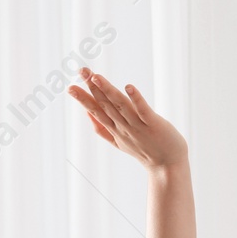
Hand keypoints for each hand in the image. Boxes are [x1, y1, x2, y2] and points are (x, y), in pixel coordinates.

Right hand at [67, 68, 186, 169]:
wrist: (167, 167)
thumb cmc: (144, 151)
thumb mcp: (118, 142)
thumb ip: (102, 129)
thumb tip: (87, 114)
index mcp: (115, 129)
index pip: (96, 111)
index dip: (83, 99)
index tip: (69, 87)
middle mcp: (123, 127)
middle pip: (105, 104)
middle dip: (92, 88)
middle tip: (81, 71)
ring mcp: (137, 126)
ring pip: (120, 106)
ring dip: (108, 90)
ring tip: (96, 76)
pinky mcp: (153, 124)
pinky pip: (143, 110)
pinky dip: (136, 99)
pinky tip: (128, 86)